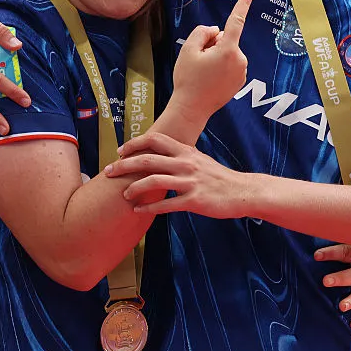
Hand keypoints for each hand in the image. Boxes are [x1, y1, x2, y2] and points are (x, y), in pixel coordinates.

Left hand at [105, 132, 250, 218]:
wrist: (241, 191)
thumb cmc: (218, 177)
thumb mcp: (199, 160)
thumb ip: (180, 156)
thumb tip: (160, 155)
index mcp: (186, 151)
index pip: (156, 140)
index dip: (135, 143)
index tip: (120, 151)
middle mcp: (186, 163)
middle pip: (148, 159)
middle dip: (124, 165)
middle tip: (109, 172)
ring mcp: (190, 182)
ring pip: (155, 181)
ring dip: (134, 188)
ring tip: (123, 195)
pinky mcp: (194, 200)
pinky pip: (167, 204)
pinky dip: (149, 207)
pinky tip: (138, 210)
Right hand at [169, 0, 252, 123]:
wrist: (191, 109)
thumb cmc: (188, 79)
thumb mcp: (189, 49)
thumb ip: (203, 32)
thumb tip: (216, 30)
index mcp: (228, 49)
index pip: (236, 21)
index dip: (242, 4)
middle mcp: (240, 59)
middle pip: (226, 39)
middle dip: (214, 44)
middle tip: (199, 61)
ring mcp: (242, 72)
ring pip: (228, 52)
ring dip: (217, 56)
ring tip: (203, 72)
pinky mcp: (240, 81)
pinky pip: (230, 64)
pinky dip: (221, 67)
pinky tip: (210, 79)